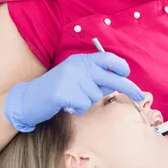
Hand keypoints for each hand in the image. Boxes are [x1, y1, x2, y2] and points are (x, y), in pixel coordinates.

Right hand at [4, 52, 143, 131]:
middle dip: (128, 87)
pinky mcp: (63, 92)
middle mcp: (77, 66)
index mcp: (81, 60)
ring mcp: (70, 78)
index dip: (121, 66)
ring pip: (95, 96)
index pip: (107, 58)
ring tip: (72, 99)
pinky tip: (67, 105)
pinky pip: (83, 105)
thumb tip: (117, 83)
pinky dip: (78, 109)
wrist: (28, 99)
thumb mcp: (76, 78)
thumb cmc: (57, 90)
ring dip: (87, 102)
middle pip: (110, 77)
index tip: (128, 74)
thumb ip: (94, 78)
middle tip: (140, 96)